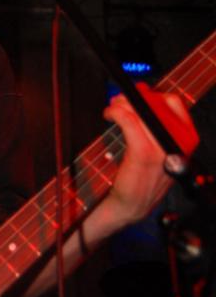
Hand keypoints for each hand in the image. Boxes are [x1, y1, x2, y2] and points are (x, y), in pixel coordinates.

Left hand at [102, 85, 198, 227]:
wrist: (133, 203)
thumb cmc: (143, 174)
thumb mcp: (158, 146)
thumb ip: (156, 122)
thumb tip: (143, 93)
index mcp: (187, 138)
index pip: (174, 102)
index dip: (152, 94)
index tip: (138, 94)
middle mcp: (179, 142)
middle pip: (155, 102)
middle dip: (132, 97)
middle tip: (118, 101)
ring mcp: (162, 147)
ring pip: (139, 109)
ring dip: (121, 104)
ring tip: (112, 110)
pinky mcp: (143, 152)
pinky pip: (127, 120)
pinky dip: (115, 112)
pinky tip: (109, 116)